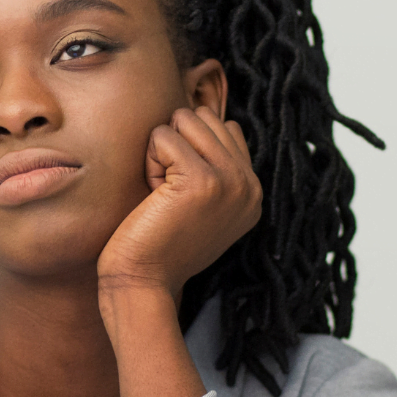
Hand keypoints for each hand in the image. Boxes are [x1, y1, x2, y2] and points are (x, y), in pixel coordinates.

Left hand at [97, 107, 261, 297]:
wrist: (144, 282)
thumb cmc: (158, 244)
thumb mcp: (201, 205)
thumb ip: (214, 167)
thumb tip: (201, 115)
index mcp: (252, 191)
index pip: (225, 128)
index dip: (190, 149)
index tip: (182, 192)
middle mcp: (249, 185)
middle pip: (204, 117)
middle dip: (176, 145)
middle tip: (168, 192)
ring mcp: (230, 181)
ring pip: (185, 120)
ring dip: (162, 151)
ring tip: (162, 193)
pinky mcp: (202, 179)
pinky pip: (163, 136)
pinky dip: (149, 162)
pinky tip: (153, 196)